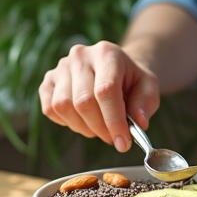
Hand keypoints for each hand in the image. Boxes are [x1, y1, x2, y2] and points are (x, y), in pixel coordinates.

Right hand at [38, 41, 160, 152]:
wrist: (116, 69)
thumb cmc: (132, 80)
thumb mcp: (148, 87)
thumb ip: (145, 103)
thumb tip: (138, 122)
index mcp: (107, 53)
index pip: (105, 90)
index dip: (114, 121)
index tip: (123, 143)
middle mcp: (80, 56)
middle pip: (83, 101)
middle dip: (100, 128)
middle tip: (112, 137)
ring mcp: (61, 67)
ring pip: (64, 107)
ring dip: (83, 127)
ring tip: (98, 127)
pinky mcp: (48, 81)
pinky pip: (50, 109)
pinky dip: (66, 122)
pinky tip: (82, 120)